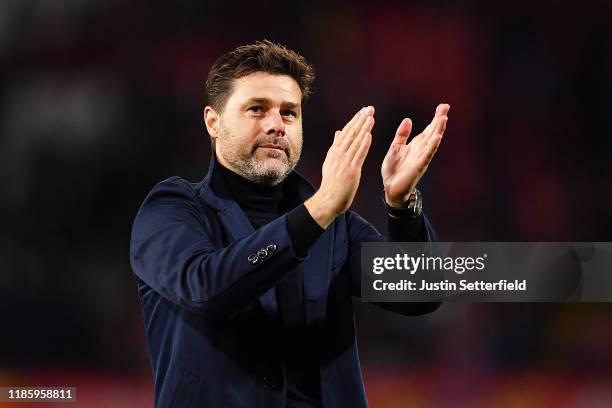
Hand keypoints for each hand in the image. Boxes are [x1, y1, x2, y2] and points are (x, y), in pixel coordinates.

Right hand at [305, 106, 374, 227]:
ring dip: (364, 128)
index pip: (345, 132)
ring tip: (371, 117)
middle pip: (350, 133)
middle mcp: (338, 154)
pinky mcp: (351, 170)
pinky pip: (358, 155)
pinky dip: (363, 144)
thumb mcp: (331, 162)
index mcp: (334, 151)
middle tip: (369, 108)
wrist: (329, 199)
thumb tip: (338, 132)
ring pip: (355, 141)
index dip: (355, 120)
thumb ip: (336, 146)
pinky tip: (368, 135)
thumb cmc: (332, 183)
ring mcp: (344, 162)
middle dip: (360, 120)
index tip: (363, 111)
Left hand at [382, 103, 449, 207]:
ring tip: (443, 118)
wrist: (390, 188)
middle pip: (433, 132)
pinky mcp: (418, 166)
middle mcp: (421, 150)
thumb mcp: (395, 147)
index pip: (428, 129)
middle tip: (446, 107)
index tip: (443, 106)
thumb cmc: (394, 169)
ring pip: (432, 141)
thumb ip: (402, 134)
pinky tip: (437, 138)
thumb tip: (408, 119)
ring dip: (438, 130)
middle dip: (439, 120)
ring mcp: (421, 158)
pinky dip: (432, 146)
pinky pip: (427, 155)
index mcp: (416, 145)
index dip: (435, 118)